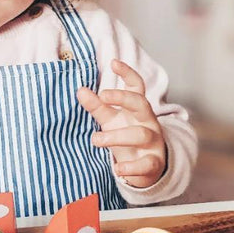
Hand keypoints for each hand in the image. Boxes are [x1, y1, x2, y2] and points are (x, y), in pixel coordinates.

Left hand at [77, 59, 166, 188]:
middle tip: (103, 95)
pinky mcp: (153, 163)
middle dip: (123, 98)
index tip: (113, 62)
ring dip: (116, 136)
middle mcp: (147, 121)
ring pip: (139, 134)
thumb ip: (97, 106)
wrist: (147, 167)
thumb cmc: (126, 137)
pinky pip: (146, 164)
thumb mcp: (111, 120)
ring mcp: (153, 141)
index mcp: (136, 108)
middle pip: (141, 103)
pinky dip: (131, 167)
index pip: (136, 86)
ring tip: (95, 139)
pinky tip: (118, 170)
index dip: (127, 73)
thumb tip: (80, 90)